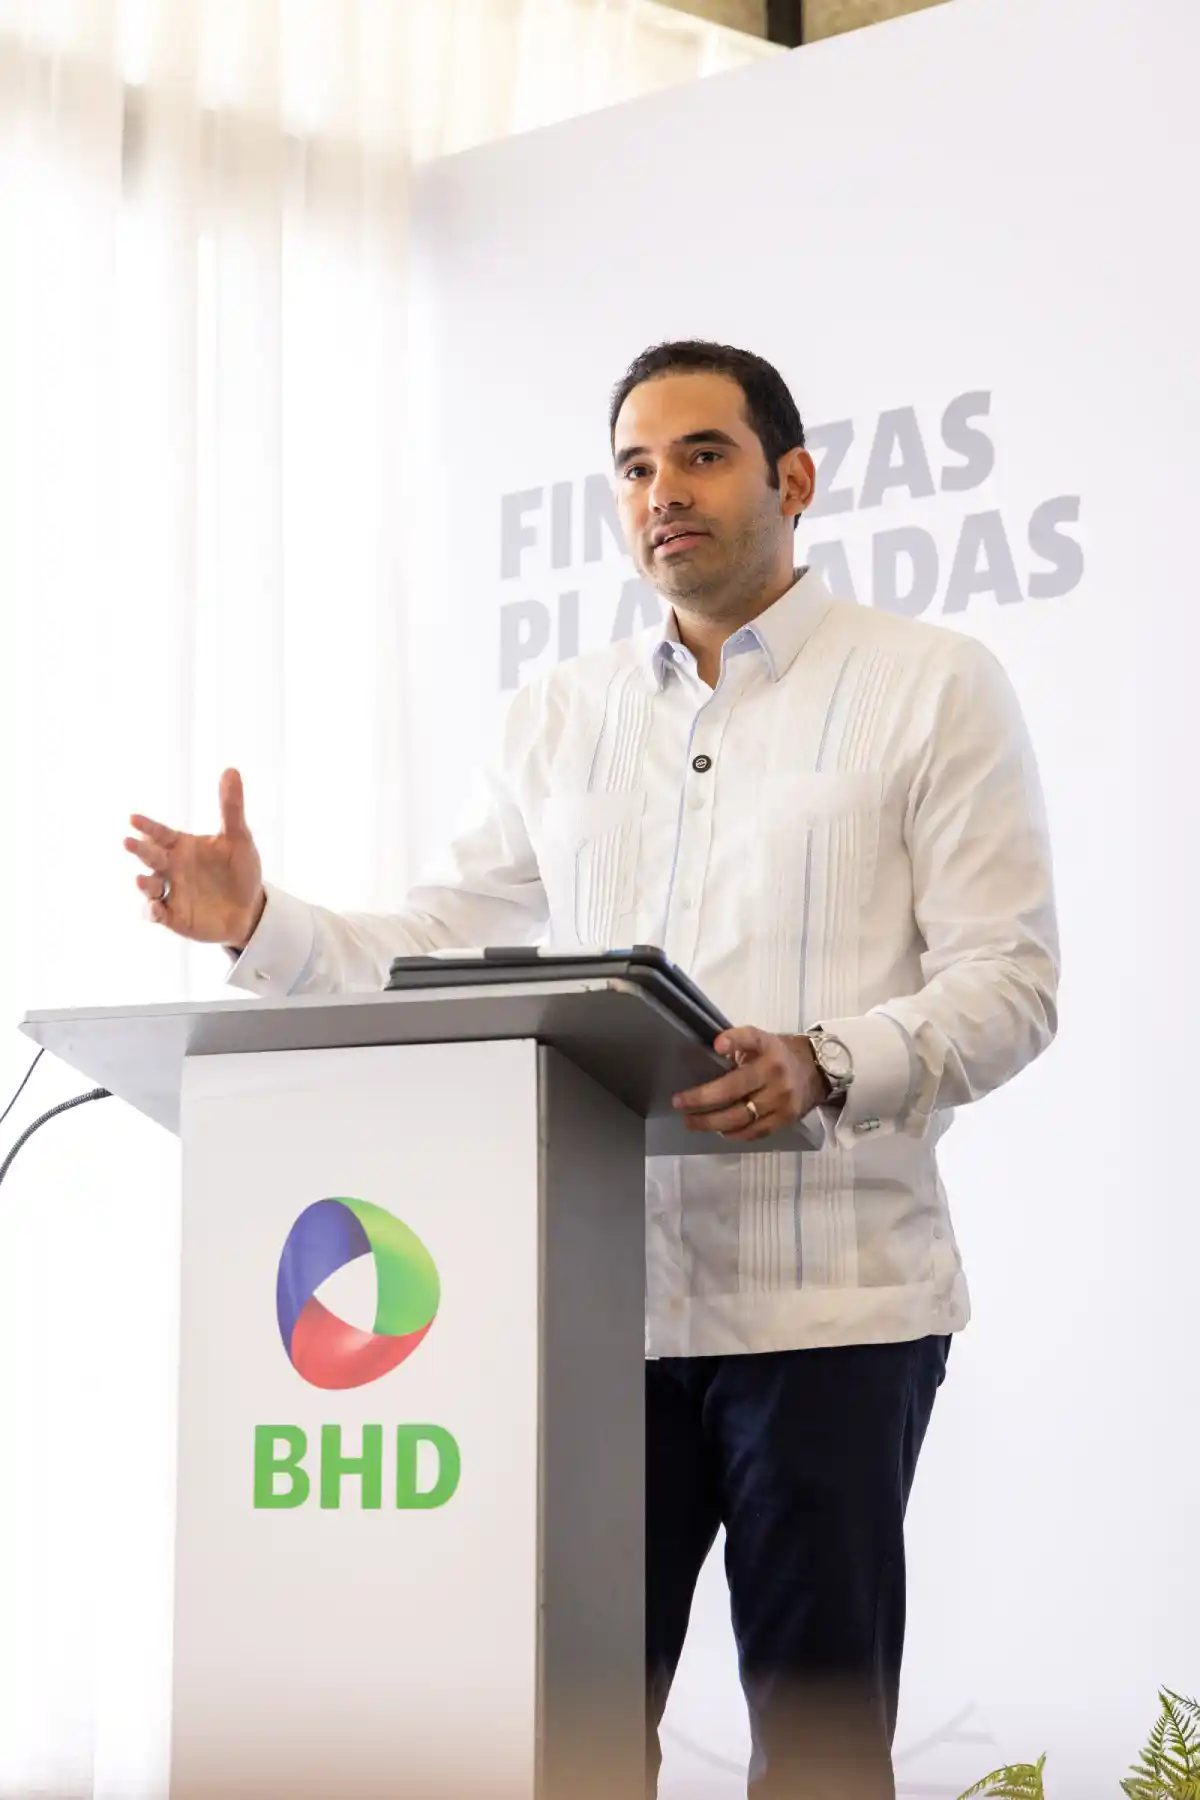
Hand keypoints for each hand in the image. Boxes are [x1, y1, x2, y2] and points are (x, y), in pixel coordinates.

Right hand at [124, 768, 265, 948]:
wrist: (250, 909)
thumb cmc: (240, 870)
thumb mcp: (238, 838)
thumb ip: (231, 807)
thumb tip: (231, 769)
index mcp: (182, 846)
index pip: (160, 833)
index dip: (147, 826)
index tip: (133, 819)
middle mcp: (172, 868)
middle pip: (151, 857)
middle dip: (140, 850)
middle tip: (129, 842)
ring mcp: (170, 892)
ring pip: (148, 887)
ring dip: (144, 883)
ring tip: (143, 879)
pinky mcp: (173, 916)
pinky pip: (157, 913)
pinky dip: (152, 911)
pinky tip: (154, 909)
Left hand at [672, 1026, 828, 1143]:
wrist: (817, 1070)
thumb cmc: (779, 1054)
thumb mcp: (762, 1040)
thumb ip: (739, 1045)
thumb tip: (709, 1053)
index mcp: (768, 1049)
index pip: (750, 1040)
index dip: (734, 1041)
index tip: (718, 1045)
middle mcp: (775, 1074)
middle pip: (733, 1090)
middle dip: (702, 1099)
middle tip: (679, 1103)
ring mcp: (781, 1100)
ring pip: (741, 1117)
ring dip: (712, 1122)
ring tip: (692, 1122)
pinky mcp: (785, 1119)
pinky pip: (755, 1131)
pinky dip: (734, 1133)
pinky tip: (719, 1131)